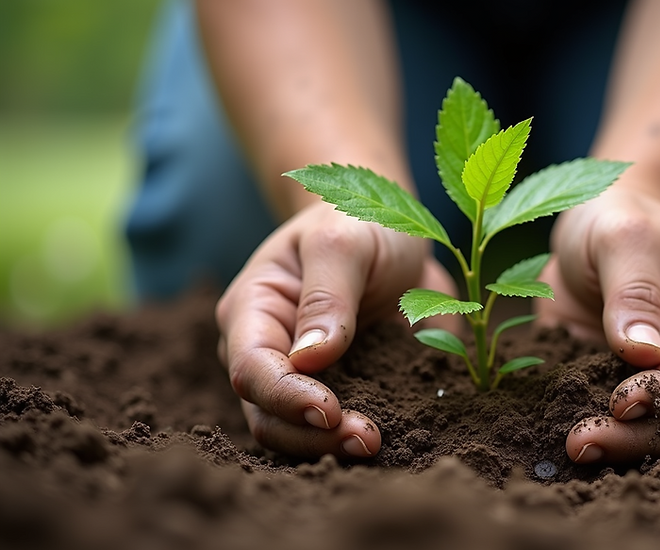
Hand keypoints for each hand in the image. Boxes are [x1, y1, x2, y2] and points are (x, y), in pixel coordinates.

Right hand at [215, 202, 454, 457]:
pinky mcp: (344, 390)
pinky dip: (360, 437)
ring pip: (300, 434)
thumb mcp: (345, 241)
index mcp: (254, 310)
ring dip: (335, 446)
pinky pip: (342, 427)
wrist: (393, 232)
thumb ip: (328, 293)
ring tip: (378, 444)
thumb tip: (311, 358)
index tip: (330, 411)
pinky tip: (397, 435)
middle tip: (367, 439)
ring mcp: (303, 378)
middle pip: (268, 416)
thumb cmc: (358, 222)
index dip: (287, 397)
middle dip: (312, 436)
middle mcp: (269, 352)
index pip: (253, 370)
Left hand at [536, 186, 659, 462]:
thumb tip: (644, 353)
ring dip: (620, 447)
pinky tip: (567, 439)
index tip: (618, 403)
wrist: (602, 222)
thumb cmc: (619, 218)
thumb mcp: (621, 234)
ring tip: (573, 447)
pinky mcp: (635, 388)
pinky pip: (628, 426)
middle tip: (581, 443)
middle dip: (639, 436)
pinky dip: (604, 437)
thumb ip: (634, 289)